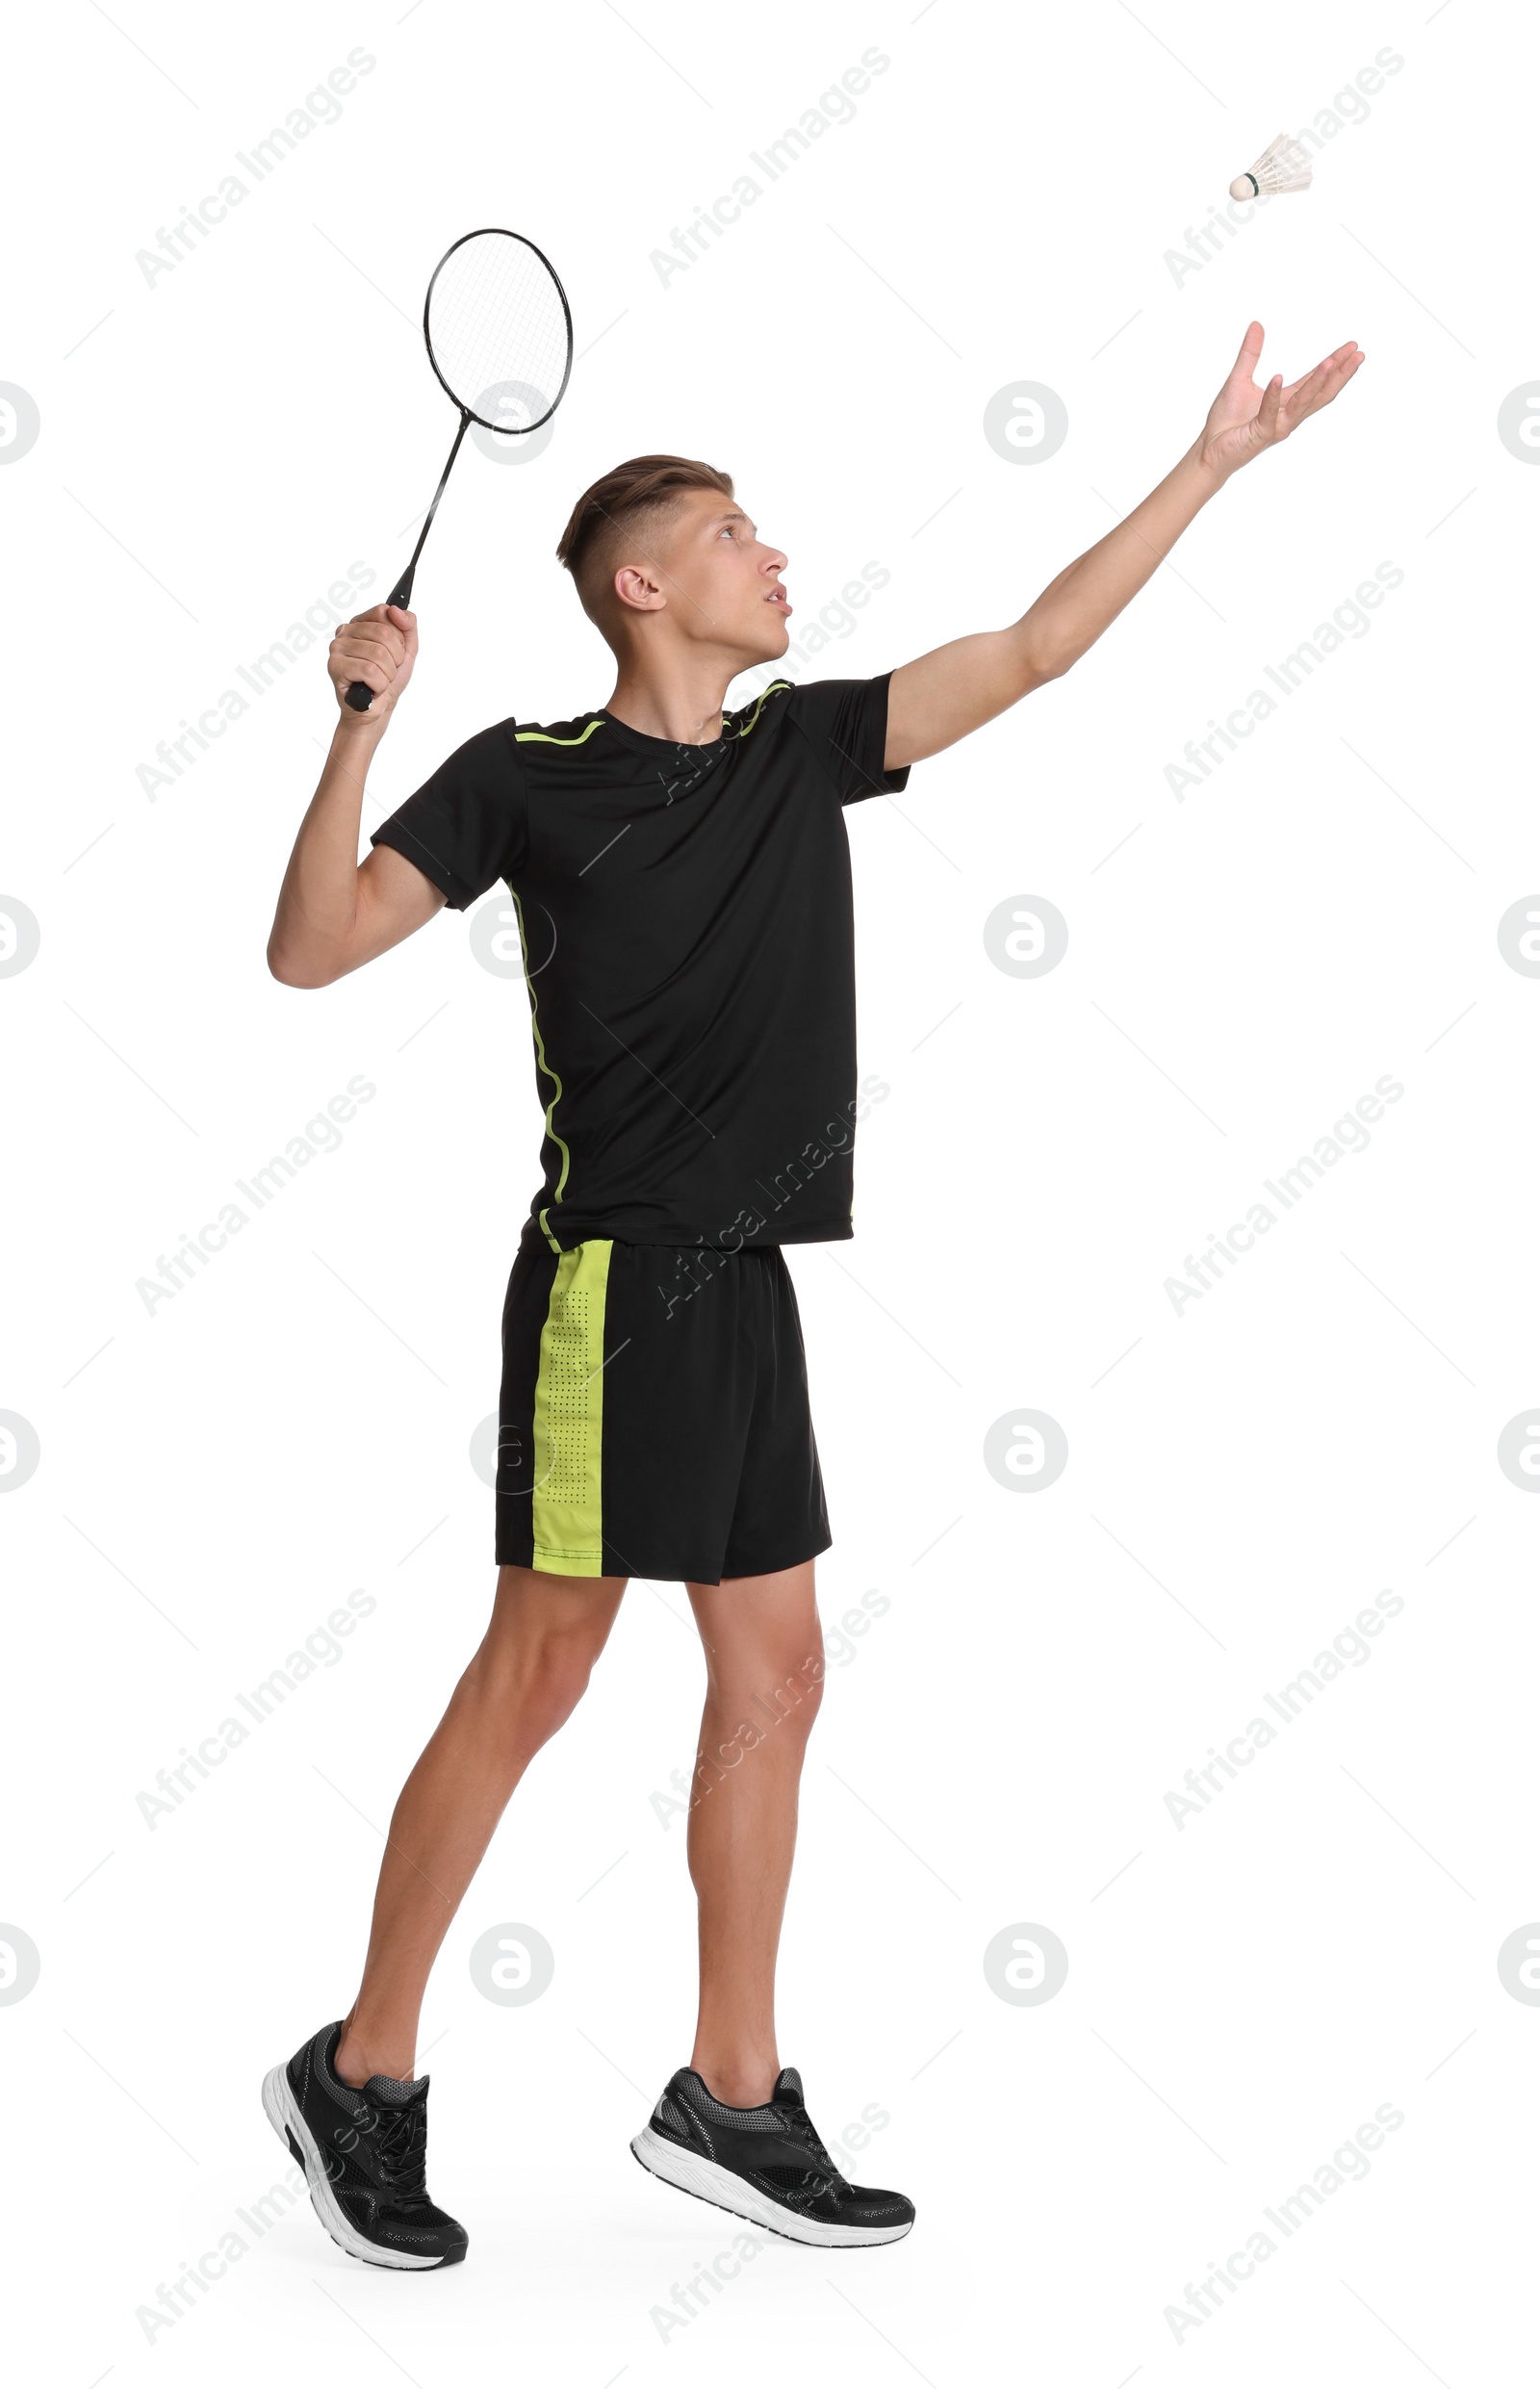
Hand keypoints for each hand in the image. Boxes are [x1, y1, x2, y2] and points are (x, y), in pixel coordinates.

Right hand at [328, 603, 417, 721]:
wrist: (379, 709)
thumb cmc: (388, 679)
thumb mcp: (407, 650)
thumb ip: (408, 625)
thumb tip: (396, 610)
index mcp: (360, 623)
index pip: (384, 613)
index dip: (397, 637)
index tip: (394, 652)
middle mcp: (345, 631)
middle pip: (384, 633)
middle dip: (395, 658)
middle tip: (387, 671)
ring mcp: (337, 648)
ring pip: (378, 653)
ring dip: (387, 674)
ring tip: (379, 680)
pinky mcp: (335, 666)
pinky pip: (369, 671)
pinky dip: (379, 684)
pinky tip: (371, 688)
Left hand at [1196, 322, 1362, 481]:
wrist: (1208, 449)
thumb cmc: (1226, 421)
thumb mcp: (1238, 379)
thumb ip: (1250, 353)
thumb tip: (1256, 325)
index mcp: (1285, 401)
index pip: (1315, 381)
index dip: (1334, 364)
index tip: (1352, 348)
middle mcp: (1286, 415)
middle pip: (1320, 393)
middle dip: (1340, 374)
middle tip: (1357, 355)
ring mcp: (1275, 426)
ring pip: (1302, 404)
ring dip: (1316, 383)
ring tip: (1330, 363)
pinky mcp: (1259, 434)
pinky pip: (1268, 413)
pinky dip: (1273, 396)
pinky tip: (1278, 377)